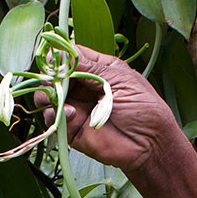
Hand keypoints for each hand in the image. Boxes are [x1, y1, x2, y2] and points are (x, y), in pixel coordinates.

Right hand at [39, 45, 184, 174]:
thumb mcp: (120, 80)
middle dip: (50, 75)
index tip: (55, 59)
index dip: (61, 56)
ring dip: (47, 93)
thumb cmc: (143, 108)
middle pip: (54, 75)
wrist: (149, 144)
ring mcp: (75, 107)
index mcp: (97, 69)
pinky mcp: (71, 128)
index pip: (71, 56)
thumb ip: (89, 66)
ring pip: (47, 95)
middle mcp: (83, 87)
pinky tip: (70, 113)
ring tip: (57, 96)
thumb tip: (61, 52)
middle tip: (53, 79)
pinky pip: (52, 119)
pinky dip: (54, 113)